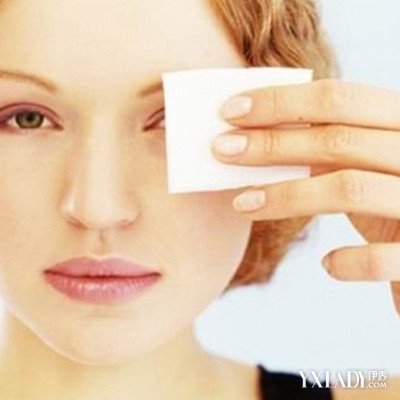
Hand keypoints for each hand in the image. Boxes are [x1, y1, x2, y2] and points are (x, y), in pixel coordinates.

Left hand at [210, 78, 399, 314]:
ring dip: (285, 196)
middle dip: (269, 144)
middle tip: (220, 149)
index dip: (279, 102)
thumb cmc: (395, 206)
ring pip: (349, 189)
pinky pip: (382, 258)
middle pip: (337, 140)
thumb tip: (256, 139)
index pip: (338, 98)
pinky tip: (327, 264)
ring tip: (241, 204)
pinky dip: (347, 261)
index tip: (229, 111)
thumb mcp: (366, 168)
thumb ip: (330, 150)